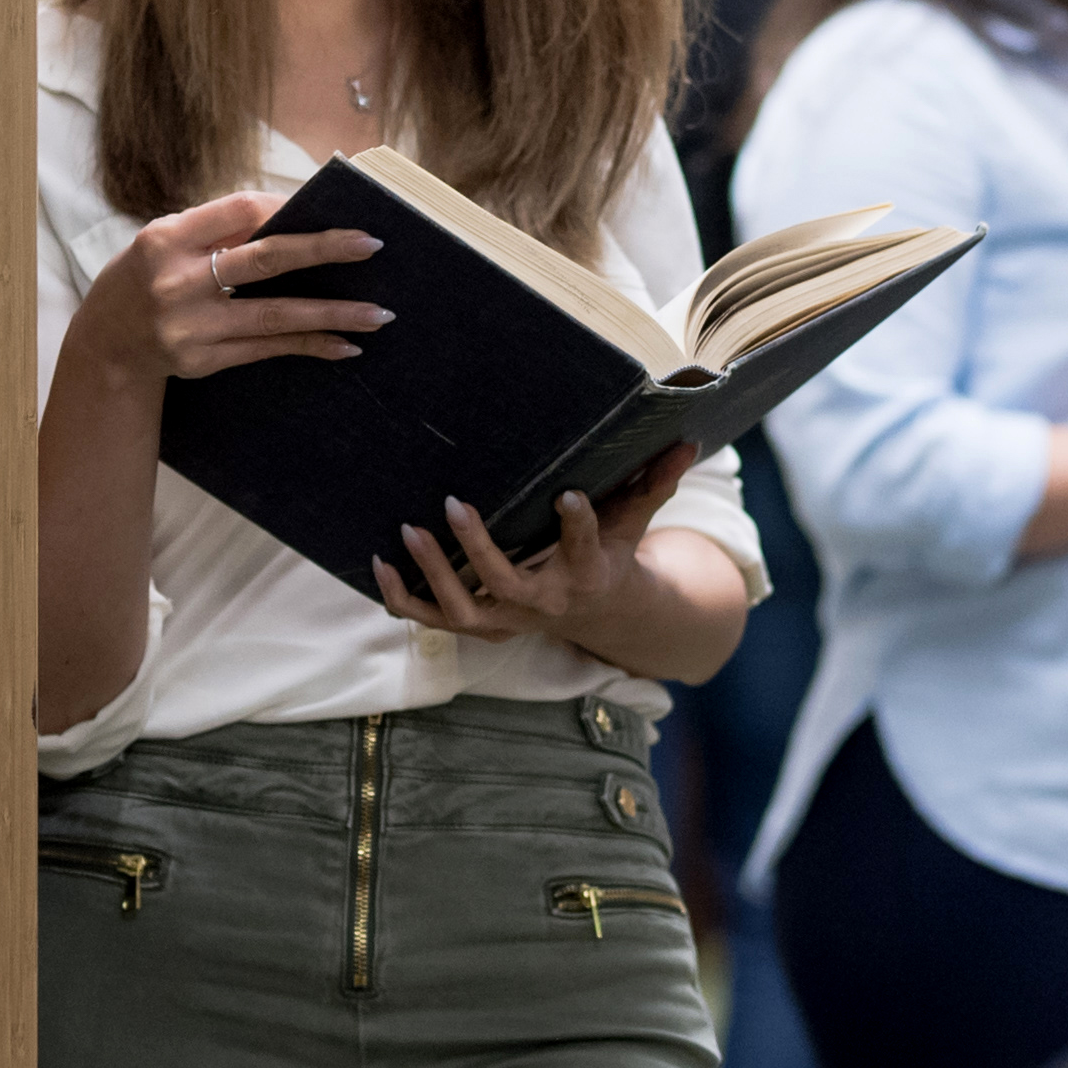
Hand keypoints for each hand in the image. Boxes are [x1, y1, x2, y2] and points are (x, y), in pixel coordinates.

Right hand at [69, 187, 389, 383]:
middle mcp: (178, 281)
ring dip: (332, 313)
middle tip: (371, 244)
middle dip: (323, 250)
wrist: (106, 343)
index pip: (240, 210)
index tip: (326, 207)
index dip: (286, 206)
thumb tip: (296, 218)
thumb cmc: (146, 277)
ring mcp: (192, 326)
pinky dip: (309, 346)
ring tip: (378, 314)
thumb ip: (219, 230)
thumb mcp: (166, 241)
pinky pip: (268, 349)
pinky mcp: (204, 360)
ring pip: (275, 315)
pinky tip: (345, 345)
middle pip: (265, 259)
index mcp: (168, 239)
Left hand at [374, 446, 700, 656]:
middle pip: (505, 586)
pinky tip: (379, 563)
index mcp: (585, 573)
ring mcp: (505, 620)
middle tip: (453, 503)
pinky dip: (401, 597)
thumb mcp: (633, 522)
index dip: (577, 524)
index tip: (568, 496)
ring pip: (461, 610)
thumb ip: (654, 483)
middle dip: (477, 549)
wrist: (594, 612)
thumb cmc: (608, 553)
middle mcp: (543, 604)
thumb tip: (689, 442)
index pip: (583, 548)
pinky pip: (430, 619)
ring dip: (432, 575)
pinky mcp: (477, 625)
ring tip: (408, 532)